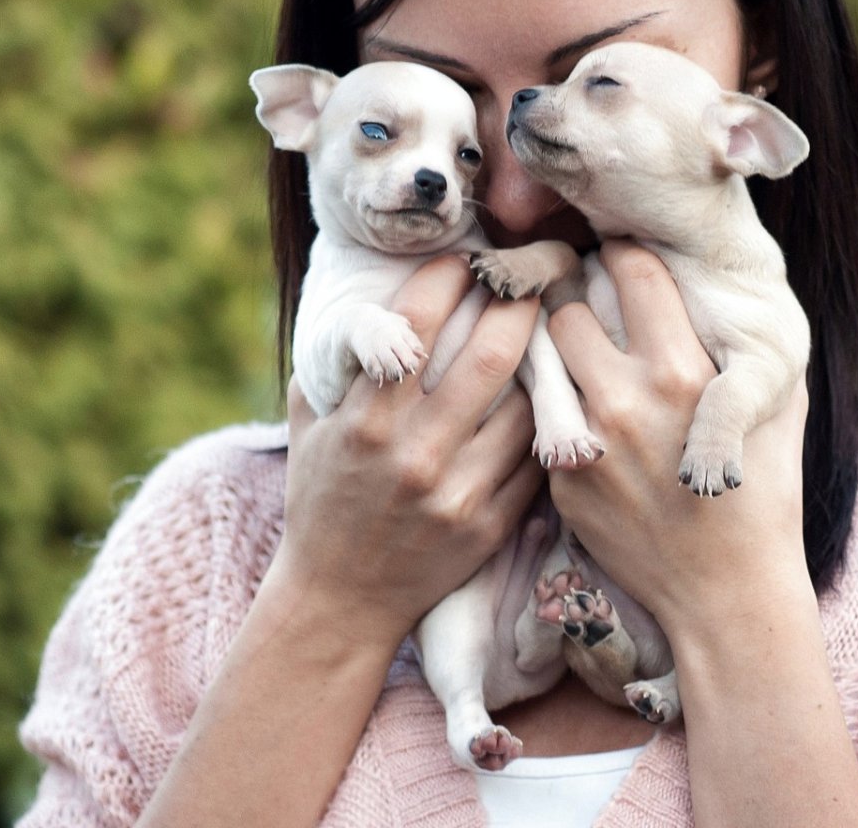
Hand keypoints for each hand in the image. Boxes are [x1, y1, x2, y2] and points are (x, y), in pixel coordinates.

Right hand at [276, 255, 544, 646]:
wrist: (341, 601)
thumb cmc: (321, 497)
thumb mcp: (309, 423)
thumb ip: (335, 360)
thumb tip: (363, 288)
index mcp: (365, 421)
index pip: (417, 323)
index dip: (448, 276)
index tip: (466, 256)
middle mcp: (414, 454)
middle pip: (491, 355)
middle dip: (518, 302)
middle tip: (531, 275)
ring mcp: (458, 493)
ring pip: (526, 404)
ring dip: (540, 360)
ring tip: (549, 329)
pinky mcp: (491, 526)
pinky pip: (535, 458)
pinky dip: (545, 421)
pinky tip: (549, 395)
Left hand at [545, 241, 809, 632]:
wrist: (728, 592)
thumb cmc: (765, 493)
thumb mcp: (778, 405)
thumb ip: (747, 340)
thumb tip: (725, 279)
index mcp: (684, 370)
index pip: (631, 267)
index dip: (623, 252)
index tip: (620, 254)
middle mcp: (627, 399)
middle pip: (567, 302)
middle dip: (573, 291)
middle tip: (581, 293)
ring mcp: (586, 441)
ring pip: (540, 353)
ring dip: (553, 342)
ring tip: (569, 342)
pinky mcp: (559, 479)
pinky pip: (540, 411)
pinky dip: (553, 398)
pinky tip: (572, 401)